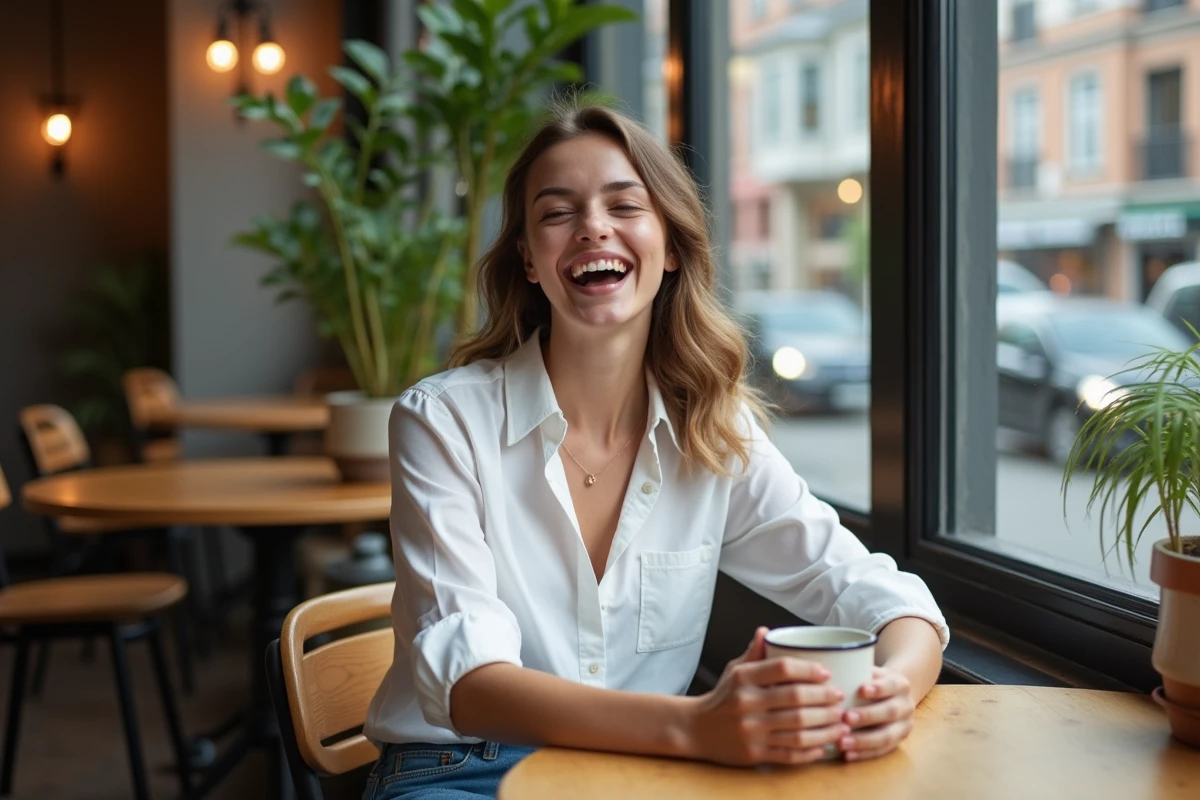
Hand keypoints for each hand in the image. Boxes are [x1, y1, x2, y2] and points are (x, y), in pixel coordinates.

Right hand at [684, 627, 849, 766]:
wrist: (695, 729)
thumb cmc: (723, 696)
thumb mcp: (734, 671)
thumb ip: (754, 653)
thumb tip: (767, 631)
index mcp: (744, 678)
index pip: (783, 668)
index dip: (809, 670)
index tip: (827, 673)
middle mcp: (747, 703)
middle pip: (796, 699)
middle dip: (824, 699)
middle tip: (840, 697)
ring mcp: (751, 730)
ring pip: (798, 729)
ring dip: (825, 727)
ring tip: (841, 722)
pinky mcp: (754, 753)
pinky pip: (790, 754)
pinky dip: (811, 750)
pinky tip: (824, 745)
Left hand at [838, 666, 914, 761]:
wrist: (896, 695)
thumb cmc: (874, 681)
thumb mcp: (872, 672)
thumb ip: (858, 670)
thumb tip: (827, 671)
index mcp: (900, 684)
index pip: (891, 686)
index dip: (878, 688)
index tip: (861, 689)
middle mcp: (906, 706)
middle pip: (890, 712)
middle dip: (867, 716)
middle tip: (846, 717)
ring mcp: (904, 726)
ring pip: (886, 736)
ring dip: (863, 740)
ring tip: (842, 742)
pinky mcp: (898, 742)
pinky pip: (881, 751)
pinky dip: (864, 754)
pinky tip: (847, 755)